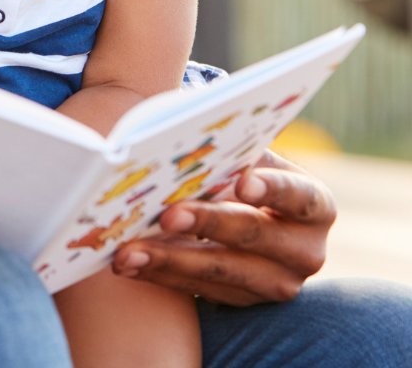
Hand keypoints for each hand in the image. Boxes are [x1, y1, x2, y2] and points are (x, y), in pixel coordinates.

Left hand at [111, 150, 335, 304]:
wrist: (246, 213)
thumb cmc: (242, 170)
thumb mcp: (248, 157)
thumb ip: (232, 152)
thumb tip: (190, 139)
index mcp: (314, 203)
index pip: (298, 195)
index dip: (272, 189)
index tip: (242, 182)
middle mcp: (305, 250)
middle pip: (253, 235)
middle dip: (207, 223)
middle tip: (167, 215)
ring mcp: (277, 283)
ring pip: (221, 272)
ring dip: (170, 259)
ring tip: (129, 251)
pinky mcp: (245, 303)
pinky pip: (199, 291)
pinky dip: (159, 275)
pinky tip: (127, 263)